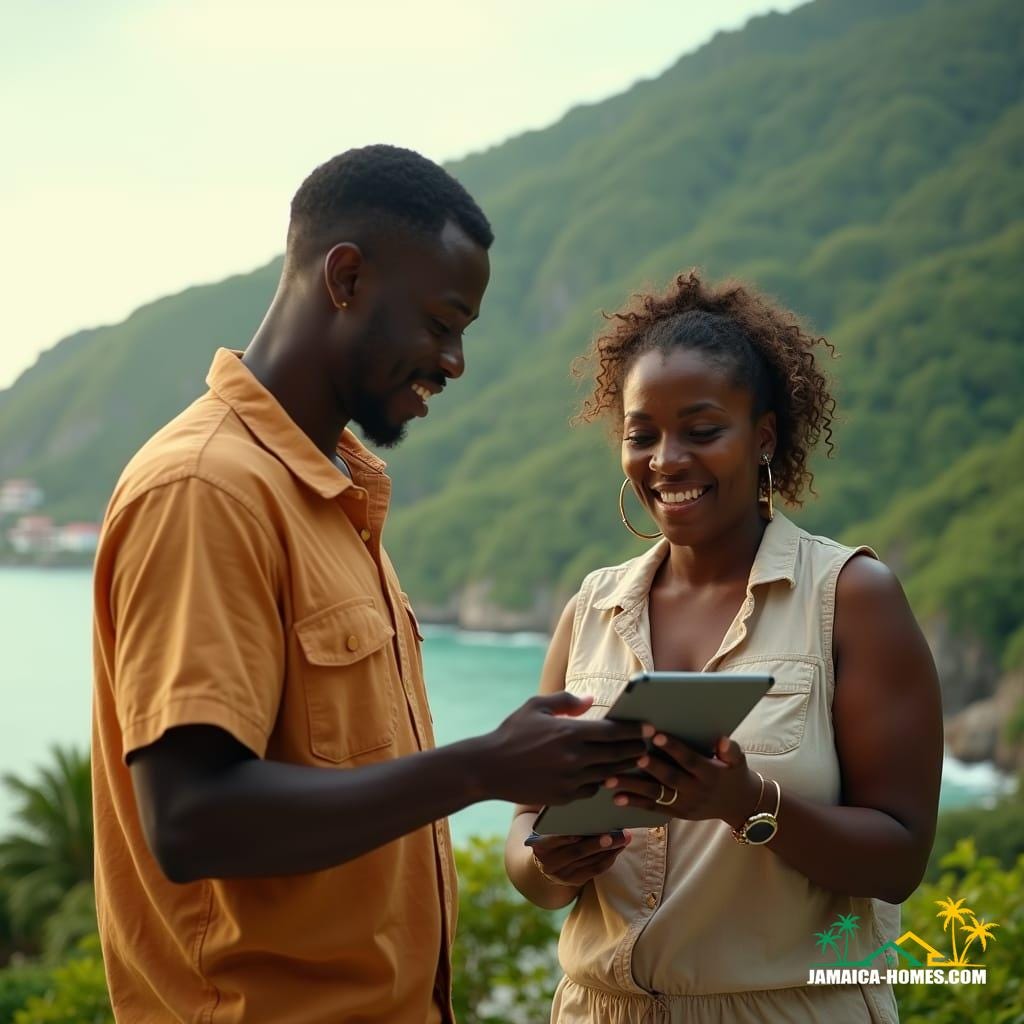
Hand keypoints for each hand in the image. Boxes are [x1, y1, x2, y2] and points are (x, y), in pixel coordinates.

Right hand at [475, 692, 650, 805]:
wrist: (489, 768)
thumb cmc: (512, 732)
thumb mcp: (536, 706)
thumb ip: (566, 700)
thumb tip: (590, 700)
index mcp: (569, 732)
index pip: (612, 732)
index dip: (634, 730)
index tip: (649, 728)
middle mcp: (574, 758)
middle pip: (617, 755)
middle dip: (635, 749)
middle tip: (650, 746)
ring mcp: (570, 780)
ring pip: (608, 775)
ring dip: (624, 768)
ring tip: (636, 761)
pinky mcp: (564, 797)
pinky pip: (592, 790)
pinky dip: (603, 783)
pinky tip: (609, 777)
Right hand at [530, 831, 631, 886]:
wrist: (546, 863)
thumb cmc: (550, 837)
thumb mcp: (548, 830)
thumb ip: (559, 822)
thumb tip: (584, 806)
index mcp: (539, 847)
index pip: (553, 841)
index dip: (567, 837)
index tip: (582, 830)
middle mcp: (549, 863)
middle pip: (576, 852)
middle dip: (597, 843)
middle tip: (615, 833)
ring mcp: (563, 875)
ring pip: (589, 862)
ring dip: (609, 850)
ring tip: (624, 838)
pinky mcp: (575, 881)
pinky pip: (595, 870)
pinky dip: (608, 858)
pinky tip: (618, 848)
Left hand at [605, 734, 760, 827]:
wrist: (739, 805)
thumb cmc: (734, 774)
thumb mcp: (738, 760)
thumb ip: (730, 750)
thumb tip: (721, 741)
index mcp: (710, 774)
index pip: (689, 760)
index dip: (673, 748)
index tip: (655, 736)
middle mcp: (696, 791)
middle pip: (670, 779)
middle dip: (649, 768)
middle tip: (630, 757)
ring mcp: (685, 805)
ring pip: (656, 796)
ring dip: (632, 788)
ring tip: (610, 780)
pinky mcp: (676, 813)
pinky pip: (654, 809)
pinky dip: (635, 804)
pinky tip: (616, 798)